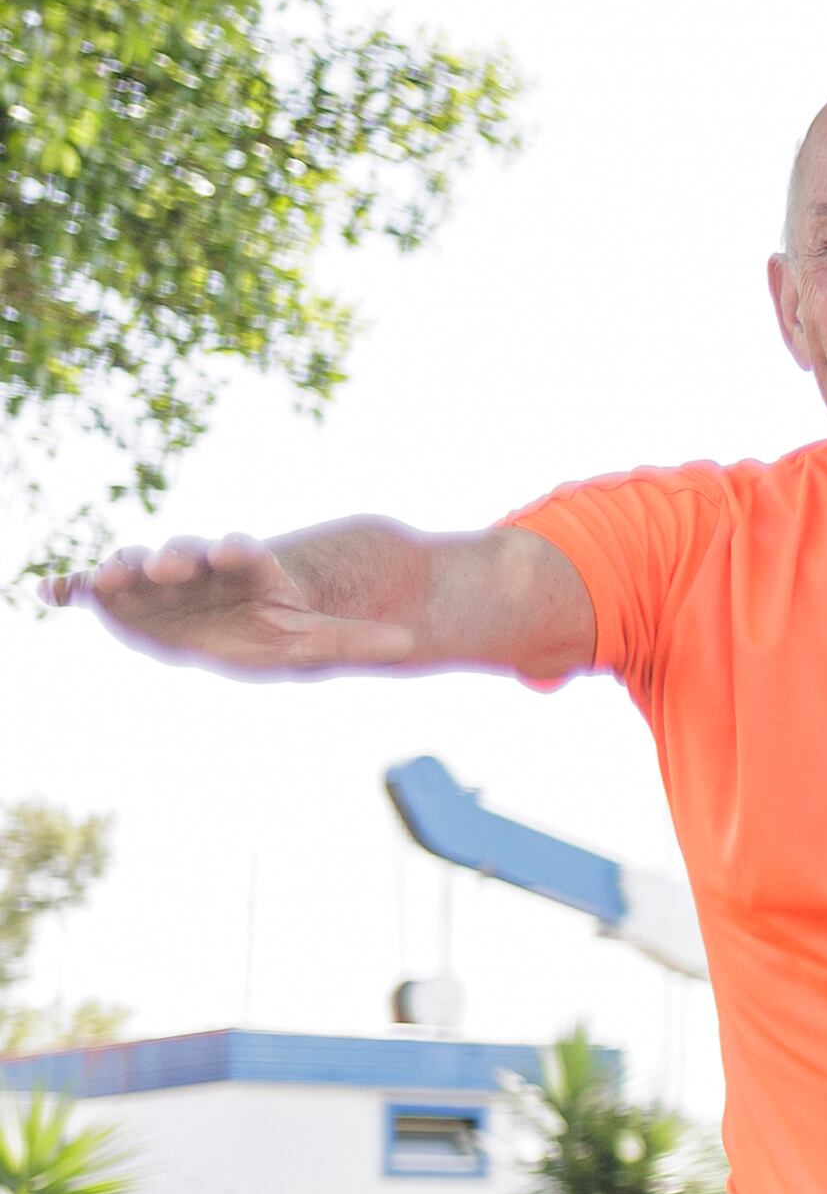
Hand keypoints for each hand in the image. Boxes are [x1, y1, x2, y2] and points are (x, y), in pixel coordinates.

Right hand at [54, 535, 415, 671]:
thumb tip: (412, 644)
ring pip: (137, 566)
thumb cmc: (276, 630)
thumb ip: (357, 639)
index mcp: (246, 569)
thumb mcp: (317, 640)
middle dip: (174, 558)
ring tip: (107, 578)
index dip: (237, 552)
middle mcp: (198, 567)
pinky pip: (91, 587)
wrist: (233, 625)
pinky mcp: (123, 598)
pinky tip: (47, 591)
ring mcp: (157, 580)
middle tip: (166, 565)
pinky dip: (69, 585)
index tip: (232, 549)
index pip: (243, 554)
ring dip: (121, 569)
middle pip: (184, 556)